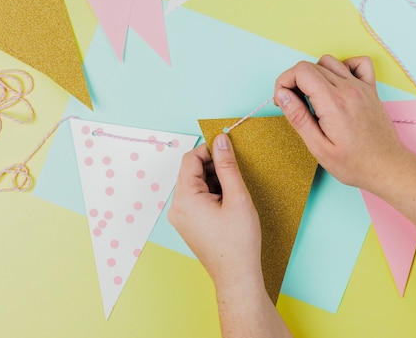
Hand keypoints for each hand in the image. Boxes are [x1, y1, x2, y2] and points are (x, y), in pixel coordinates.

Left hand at [168, 134, 262, 292]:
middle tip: (235, 174)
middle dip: (213, 167)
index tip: (229, 150)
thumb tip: (221, 140)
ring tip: (234, 193)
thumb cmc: (238, 240)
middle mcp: (177, 207)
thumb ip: (227, 165)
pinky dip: (211, 193)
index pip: (190, 159)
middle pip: (191, 171)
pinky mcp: (188, 224)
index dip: (209, 150)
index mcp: (185, 198)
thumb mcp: (237, 196)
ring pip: (194, 184)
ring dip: (213, 180)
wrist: (237, 275)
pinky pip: (195, 198)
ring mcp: (180, 217)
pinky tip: (228, 202)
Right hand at [274, 55, 409, 191]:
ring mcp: (361, 87)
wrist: (387, 167)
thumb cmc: (355, 164)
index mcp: (333, 103)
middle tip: (294, 105)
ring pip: (330, 62)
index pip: (301, 71)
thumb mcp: (319, 148)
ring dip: (315, 74)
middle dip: (295, 81)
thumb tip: (282, 95)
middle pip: (311, 66)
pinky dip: (343, 67)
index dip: (284, 82)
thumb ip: (298, 118)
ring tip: (313, 97)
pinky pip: (357, 63)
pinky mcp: (371, 90)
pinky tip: (336, 84)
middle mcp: (348, 89)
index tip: (283, 101)